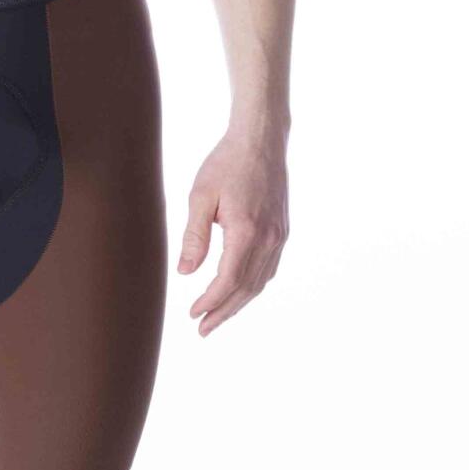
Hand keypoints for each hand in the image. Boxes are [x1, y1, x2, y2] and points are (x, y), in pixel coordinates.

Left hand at [176, 131, 288, 336]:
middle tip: (203, 329)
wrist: (261, 140)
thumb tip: (186, 272)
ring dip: (238, 304)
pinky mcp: (282, 231)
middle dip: (223, 312)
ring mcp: (279, 236)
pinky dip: (252, 286)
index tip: (193, 314)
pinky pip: (268, 268)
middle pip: (246, 288)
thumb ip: (194, 236)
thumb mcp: (201, 196)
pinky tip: (238, 292)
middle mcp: (268, 238)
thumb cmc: (226, 163)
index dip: (210, 302)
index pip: (228, 280)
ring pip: (260, 282)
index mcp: (247, 231)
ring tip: (217, 317)